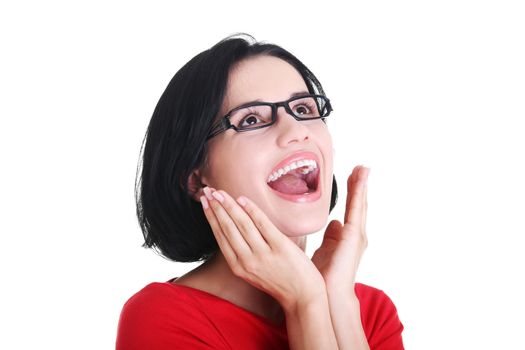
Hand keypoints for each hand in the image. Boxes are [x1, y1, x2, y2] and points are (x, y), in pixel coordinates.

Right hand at [200, 187, 325, 310]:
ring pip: (241, 224)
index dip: (211, 217)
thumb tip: (236, 227)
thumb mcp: (254, 272)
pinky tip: (242, 199)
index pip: (220, 237)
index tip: (205, 202)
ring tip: (220, 192)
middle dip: (216, 207)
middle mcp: (247, 261)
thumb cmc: (279, 282)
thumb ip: (244, 253)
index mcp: (238, 267)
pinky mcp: (280, 247)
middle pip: (227, 228)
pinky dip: (251, 210)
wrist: (303, 298)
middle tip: (207, 191)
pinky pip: (262, 224)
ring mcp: (263, 254)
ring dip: (228, 205)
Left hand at [311, 165, 368, 296]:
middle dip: (360, 184)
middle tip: (361, 167)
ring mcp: (357, 234)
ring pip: (359, 204)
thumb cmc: (325, 276)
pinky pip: (356, 209)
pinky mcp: (353, 235)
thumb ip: (331, 237)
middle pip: (358, 203)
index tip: (352, 175)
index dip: (353, 192)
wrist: (330, 294)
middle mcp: (356, 234)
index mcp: (348, 236)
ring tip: (363, 168)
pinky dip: (358, 193)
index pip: (352, 208)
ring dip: (361, 185)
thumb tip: (333, 223)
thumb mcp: (326, 251)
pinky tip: (359, 180)